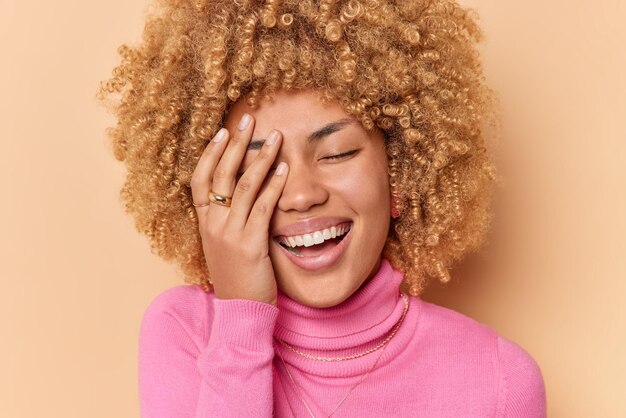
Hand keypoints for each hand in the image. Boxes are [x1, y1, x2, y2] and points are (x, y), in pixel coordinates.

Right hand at [190, 113, 287, 305]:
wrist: (240, 311)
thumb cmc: (237, 278)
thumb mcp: (226, 246)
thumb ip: (230, 220)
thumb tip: (244, 195)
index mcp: (205, 224)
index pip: (199, 179)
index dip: (210, 153)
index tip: (222, 132)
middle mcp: (212, 225)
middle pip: (220, 174)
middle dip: (236, 144)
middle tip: (248, 119)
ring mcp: (229, 233)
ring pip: (242, 185)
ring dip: (260, 157)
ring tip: (275, 136)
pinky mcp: (250, 243)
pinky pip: (263, 206)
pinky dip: (274, 185)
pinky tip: (284, 169)